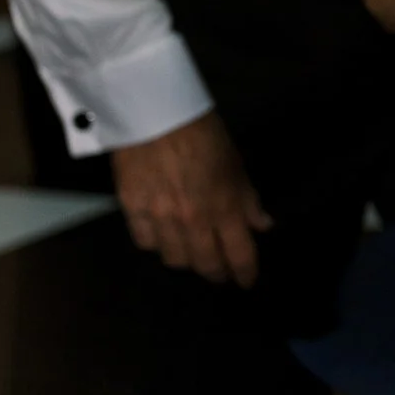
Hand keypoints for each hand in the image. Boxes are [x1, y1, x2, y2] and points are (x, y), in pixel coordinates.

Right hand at [111, 111, 272, 286]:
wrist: (156, 113)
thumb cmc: (204, 133)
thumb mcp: (236, 164)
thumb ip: (247, 199)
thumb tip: (262, 225)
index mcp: (224, 207)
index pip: (240, 254)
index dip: (245, 273)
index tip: (247, 281)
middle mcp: (193, 220)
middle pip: (205, 264)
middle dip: (217, 273)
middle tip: (221, 272)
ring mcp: (160, 218)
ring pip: (174, 259)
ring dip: (187, 260)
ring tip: (192, 253)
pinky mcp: (132, 210)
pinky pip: (146, 242)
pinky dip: (156, 244)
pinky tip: (162, 237)